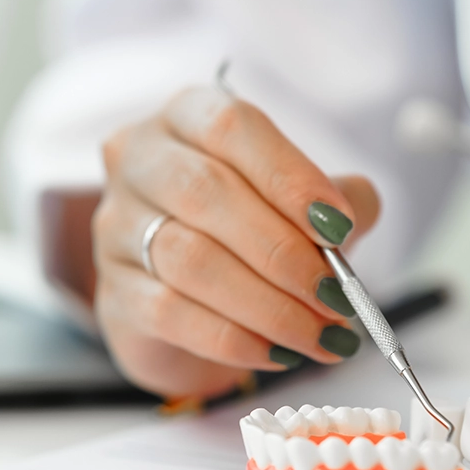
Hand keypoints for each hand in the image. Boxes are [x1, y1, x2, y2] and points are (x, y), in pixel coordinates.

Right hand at [92, 85, 379, 398]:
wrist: (191, 301)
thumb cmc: (251, 230)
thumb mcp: (299, 201)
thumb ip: (337, 197)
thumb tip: (355, 215)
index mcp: (187, 116)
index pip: (231, 128)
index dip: (289, 177)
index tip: (340, 226)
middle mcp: (140, 161)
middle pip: (207, 194)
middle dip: (284, 252)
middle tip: (337, 295)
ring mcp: (117, 227)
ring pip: (189, 260)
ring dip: (268, 305)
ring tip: (321, 334)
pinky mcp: (114, 293)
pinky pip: (172, 315)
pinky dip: (235, 339)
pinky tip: (279, 353)